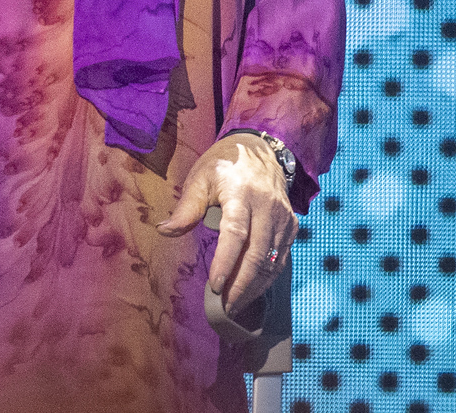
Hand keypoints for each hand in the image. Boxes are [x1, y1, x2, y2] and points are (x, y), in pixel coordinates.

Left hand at [157, 135, 297, 312]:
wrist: (260, 149)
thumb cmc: (224, 164)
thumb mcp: (200, 178)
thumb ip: (186, 209)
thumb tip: (164, 231)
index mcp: (241, 193)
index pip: (236, 234)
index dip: (226, 262)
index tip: (215, 286)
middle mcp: (267, 207)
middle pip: (257, 254)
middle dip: (241, 284)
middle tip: (225, 305)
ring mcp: (282, 218)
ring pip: (272, 261)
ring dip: (254, 286)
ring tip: (235, 304)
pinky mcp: (291, 225)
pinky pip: (281, 258)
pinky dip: (267, 277)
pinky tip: (252, 289)